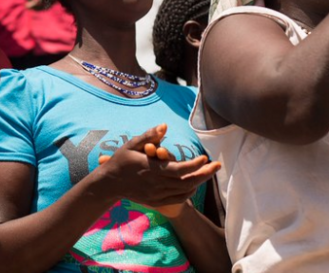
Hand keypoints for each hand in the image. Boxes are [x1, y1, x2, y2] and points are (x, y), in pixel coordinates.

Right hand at [92, 124, 220, 212]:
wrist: (110, 183)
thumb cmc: (121, 160)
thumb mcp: (132, 144)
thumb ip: (149, 136)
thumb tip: (164, 126)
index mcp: (151, 169)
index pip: (178, 170)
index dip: (194, 165)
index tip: (204, 157)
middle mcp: (156, 184)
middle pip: (186, 182)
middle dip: (204, 173)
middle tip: (218, 165)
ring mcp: (156, 195)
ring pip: (184, 191)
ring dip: (199, 182)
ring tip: (209, 171)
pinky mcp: (156, 201)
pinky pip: (178, 199)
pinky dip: (189, 192)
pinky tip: (195, 183)